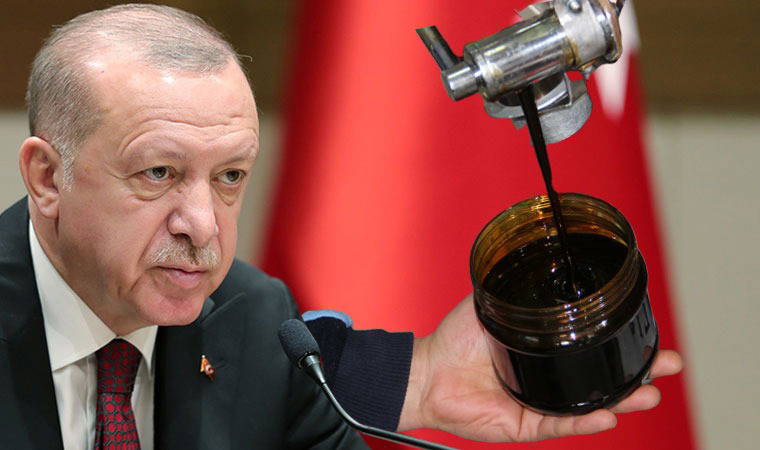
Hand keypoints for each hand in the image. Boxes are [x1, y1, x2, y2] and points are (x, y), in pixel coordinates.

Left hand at [397, 295, 682, 441]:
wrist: (427, 371)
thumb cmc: (455, 340)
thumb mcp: (491, 305)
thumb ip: (515, 289)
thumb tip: (535, 258)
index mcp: (543, 353)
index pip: (589, 350)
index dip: (621, 345)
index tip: (648, 335)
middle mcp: (546, 379)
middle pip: (601, 380)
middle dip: (638, 375)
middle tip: (666, 366)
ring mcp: (539, 404)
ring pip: (589, 406)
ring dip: (622, 401)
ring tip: (647, 393)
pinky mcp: (526, 425)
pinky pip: (560, 424)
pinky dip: (584, 421)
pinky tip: (606, 414)